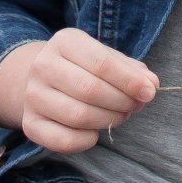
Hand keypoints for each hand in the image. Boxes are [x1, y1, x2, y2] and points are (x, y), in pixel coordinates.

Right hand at [0, 27, 156, 155]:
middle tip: (133, 106)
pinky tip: (94, 133)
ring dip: (108, 120)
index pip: (101, 63)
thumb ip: (132, 71)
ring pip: (77, 116)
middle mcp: (43, 65)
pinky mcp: (30, 124)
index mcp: (64, 41)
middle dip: (121, 102)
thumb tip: (151, 85)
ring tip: (118, 116)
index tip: (149, 93)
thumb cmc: (85, 68)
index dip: (129, 81)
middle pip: (89, 90)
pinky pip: (63, 140)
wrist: (45, 80)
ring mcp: (32, 95)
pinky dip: (87, 140)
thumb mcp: (108, 59)